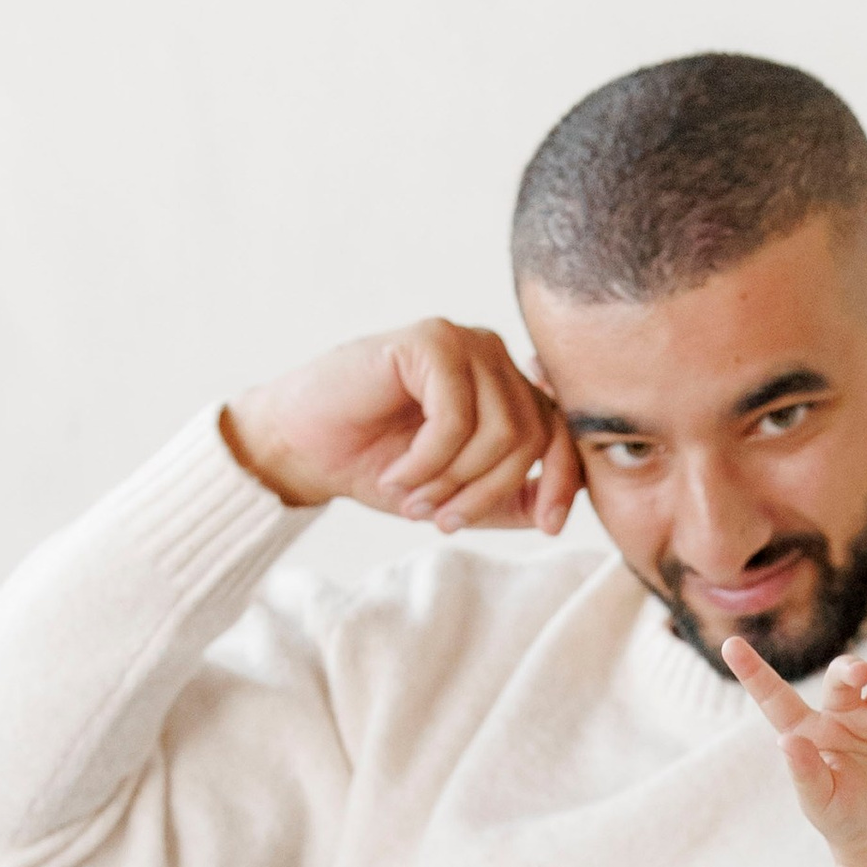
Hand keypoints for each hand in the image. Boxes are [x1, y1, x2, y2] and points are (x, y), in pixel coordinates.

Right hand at [221, 323, 577, 534]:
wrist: (304, 447)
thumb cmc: (376, 464)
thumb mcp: (456, 493)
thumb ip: (508, 497)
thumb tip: (561, 510)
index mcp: (504, 385)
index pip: (558, 432)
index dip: (561, 481)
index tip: (549, 526)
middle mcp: (490, 356)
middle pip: (529, 436)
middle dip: (487, 492)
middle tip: (441, 520)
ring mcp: (462, 342)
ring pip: (500, 429)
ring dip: (455, 480)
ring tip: (415, 497)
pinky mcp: (429, 340)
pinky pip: (456, 418)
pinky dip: (428, 460)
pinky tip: (399, 473)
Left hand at [721, 637, 866, 866]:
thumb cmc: (843, 821)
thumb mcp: (820, 803)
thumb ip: (804, 772)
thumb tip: (785, 742)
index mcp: (811, 730)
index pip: (777, 696)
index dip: (753, 672)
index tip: (729, 646)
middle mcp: (846, 716)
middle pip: (846, 676)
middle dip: (854, 669)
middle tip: (862, 676)